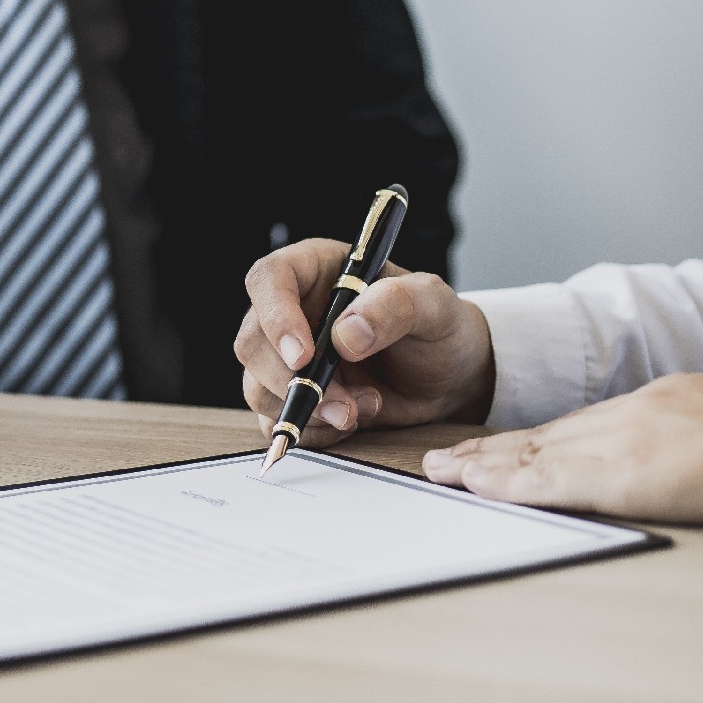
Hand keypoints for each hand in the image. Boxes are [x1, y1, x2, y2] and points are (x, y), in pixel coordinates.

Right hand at [237, 239, 494, 448]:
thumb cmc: (439, 328)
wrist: (450, 379)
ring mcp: (287, 358)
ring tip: (363, 409)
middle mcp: (293, 311)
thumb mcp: (433, 305)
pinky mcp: (293, 398)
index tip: (303, 355)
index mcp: (316, 270)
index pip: (269, 280)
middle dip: (292, 381)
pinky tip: (351, 422)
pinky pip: (275, 422)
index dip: (275, 316)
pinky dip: (311, 432)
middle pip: (252, 342)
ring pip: (257, 387)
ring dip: (307, 410)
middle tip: (343, 403)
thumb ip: (395, 306)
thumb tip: (346, 333)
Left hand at [421, 370, 702, 523]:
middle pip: (541, 436)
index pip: (577, 426)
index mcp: (655, 404)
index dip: (530, 440)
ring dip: (481, 467)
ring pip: (532, 454)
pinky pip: (547, 481)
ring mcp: (619, 443)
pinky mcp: (621, 476)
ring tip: (439, 474)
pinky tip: (473, 489)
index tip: (495, 448)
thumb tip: (700, 455)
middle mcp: (626, 416)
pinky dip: (505, 485)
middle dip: (489, 452)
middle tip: (442, 460)